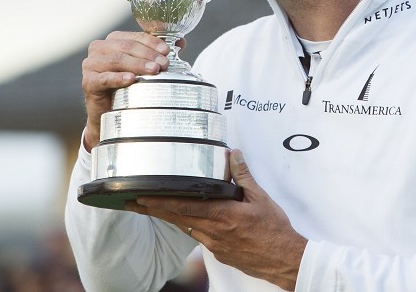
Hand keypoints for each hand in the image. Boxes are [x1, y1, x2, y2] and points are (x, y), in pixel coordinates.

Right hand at [80, 31, 175, 149]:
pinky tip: (131, 79)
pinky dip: (118, 78)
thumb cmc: (127, 87)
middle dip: (148, 55)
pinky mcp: (88, 82)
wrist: (108, 114)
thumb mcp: (144, 68)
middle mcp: (99, 48)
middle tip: (164, 64)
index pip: (135, 36)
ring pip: (117, 60)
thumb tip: (181, 42)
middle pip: (126, 46)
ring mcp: (91, 64)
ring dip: (137, 64)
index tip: (167, 51)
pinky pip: (104, 78)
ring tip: (154, 71)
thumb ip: (159, 53)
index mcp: (114, 40)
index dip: (152, 42)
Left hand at [126, 150, 306, 290]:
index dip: (160, 202)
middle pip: (177, 218)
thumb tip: (233, 154)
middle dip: (153, 210)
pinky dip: (188, 225)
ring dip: (168, 217)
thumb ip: (243, 176)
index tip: (141, 197)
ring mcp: (214, 245)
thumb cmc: (274, 229)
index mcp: (222, 215)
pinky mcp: (218, 253)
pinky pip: (198, 236)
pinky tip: (184, 219)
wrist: (283, 260)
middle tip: (133, 202)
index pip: (183, 206)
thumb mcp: (261, 198)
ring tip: (150, 209)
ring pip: (185, 227)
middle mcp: (213, 231)